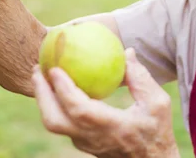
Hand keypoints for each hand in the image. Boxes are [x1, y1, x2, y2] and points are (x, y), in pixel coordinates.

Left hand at [32, 48, 179, 157]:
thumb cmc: (157, 131)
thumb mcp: (158, 103)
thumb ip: (141, 78)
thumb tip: (127, 52)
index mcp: (110, 127)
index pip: (79, 110)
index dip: (63, 90)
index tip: (54, 68)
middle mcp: (92, 138)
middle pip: (54, 120)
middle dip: (41, 94)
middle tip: (37, 69)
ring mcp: (84, 143)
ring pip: (54, 124)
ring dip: (43, 99)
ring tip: (40, 75)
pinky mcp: (82, 143)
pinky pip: (61, 122)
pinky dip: (53, 104)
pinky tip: (56, 86)